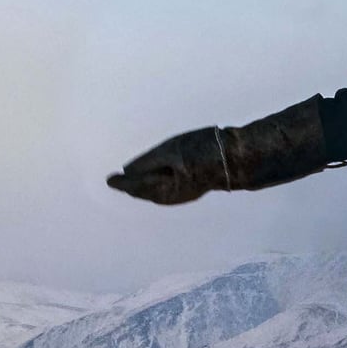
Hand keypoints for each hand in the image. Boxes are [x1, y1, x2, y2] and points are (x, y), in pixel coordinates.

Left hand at [106, 127, 223, 204]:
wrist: (237, 158)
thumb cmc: (204, 152)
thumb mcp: (171, 151)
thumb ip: (147, 162)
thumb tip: (127, 171)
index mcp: (163, 188)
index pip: (135, 185)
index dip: (121, 181)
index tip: (109, 180)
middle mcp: (171, 196)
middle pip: (144, 192)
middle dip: (131, 187)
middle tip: (117, 181)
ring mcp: (183, 194)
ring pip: (155, 193)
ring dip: (142, 188)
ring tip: (131, 182)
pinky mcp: (192, 188)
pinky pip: (165, 190)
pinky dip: (154, 186)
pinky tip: (155, 181)